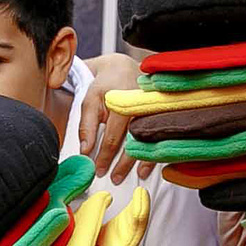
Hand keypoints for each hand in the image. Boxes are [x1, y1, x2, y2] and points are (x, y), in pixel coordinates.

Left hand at [77, 52, 154, 179]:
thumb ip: (86, 125)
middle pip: (134, 141)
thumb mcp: (90, 100)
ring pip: (149, 140)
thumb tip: (85, 151)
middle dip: (124, 164)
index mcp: (122, 102)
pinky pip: (159, 136)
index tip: (99, 169)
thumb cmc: (105, 85)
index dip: (105, 156)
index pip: (113, 136)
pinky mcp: (160, 114)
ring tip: (135, 176)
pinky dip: (154, 153)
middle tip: (115, 178)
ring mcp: (153, 111)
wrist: (123, 68)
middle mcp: (141, 107)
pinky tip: (148, 166)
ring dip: (142, 161)